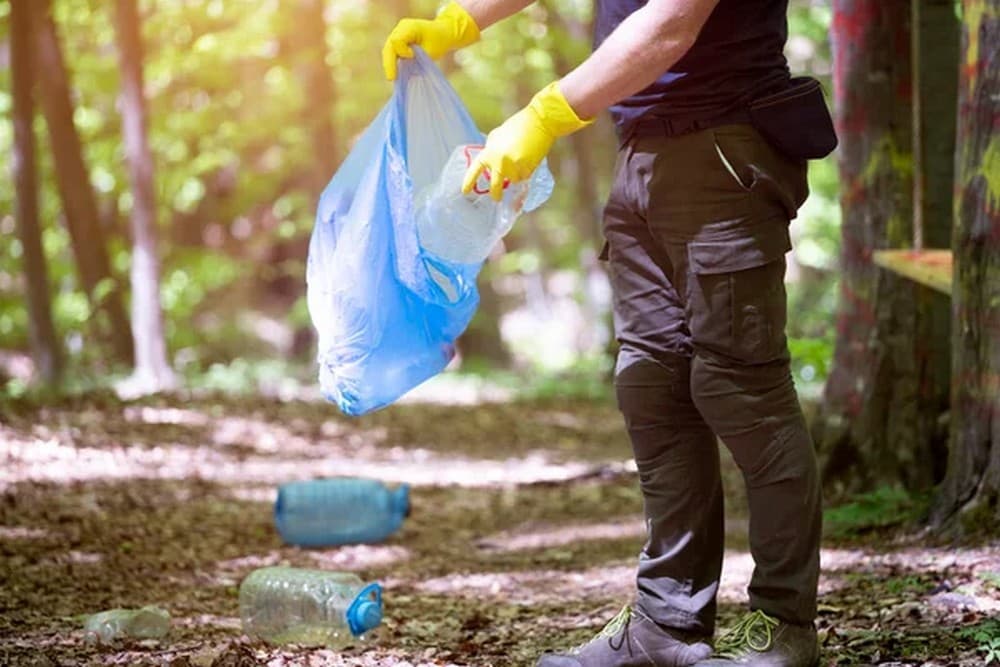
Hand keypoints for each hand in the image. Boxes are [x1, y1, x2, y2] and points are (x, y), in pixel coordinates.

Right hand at [382, 1, 479, 79]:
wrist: (443, 33)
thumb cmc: (439, 41)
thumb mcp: (430, 51)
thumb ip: (417, 59)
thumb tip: (405, 68)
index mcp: (409, 27)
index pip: (397, 41)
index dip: (402, 52)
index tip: (412, 57)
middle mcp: (400, 28)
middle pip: (389, 46)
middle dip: (389, 63)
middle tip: (391, 78)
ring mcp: (398, 34)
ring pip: (388, 50)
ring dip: (389, 64)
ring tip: (392, 78)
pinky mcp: (399, 41)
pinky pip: (392, 52)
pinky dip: (393, 62)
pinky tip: (395, 73)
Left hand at [463, 82, 592, 200]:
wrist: (538, 123)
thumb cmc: (517, 126)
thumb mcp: (497, 135)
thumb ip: (491, 149)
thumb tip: (491, 161)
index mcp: (489, 153)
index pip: (475, 171)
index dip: (469, 182)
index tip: (465, 191)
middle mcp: (499, 163)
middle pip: (495, 185)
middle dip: (496, 194)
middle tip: (496, 198)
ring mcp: (513, 168)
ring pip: (513, 180)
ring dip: (516, 175)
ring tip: (521, 160)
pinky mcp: (527, 169)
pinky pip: (524, 177)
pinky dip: (526, 172)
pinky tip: (529, 160)